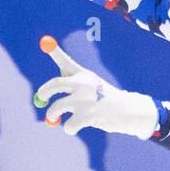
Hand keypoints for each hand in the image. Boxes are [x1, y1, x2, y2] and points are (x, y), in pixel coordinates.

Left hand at [34, 36, 158, 138]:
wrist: (128, 111)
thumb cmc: (105, 100)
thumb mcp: (88, 88)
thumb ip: (69, 90)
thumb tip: (43, 97)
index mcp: (83, 74)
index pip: (66, 62)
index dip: (55, 52)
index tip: (46, 42)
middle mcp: (82, 83)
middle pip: (55, 84)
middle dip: (44, 91)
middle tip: (41, 98)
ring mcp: (84, 99)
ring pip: (56, 108)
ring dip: (52, 115)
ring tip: (55, 118)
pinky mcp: (86, 115)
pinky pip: (67, 125)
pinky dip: (69, 128)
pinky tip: (76, 126)